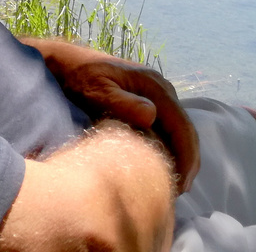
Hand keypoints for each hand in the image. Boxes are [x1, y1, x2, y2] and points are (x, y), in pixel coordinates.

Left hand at [20, 37, 198, 192]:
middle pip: (185, 129)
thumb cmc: (80, 77)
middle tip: (179, 192)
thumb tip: (151, 115)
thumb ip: (122, 102)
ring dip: (181, 156)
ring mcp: (156, 93)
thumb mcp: (97, 89)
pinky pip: (167, 126)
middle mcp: (161, 88)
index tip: (181, 184)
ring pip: (179, 129)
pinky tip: (161, 165)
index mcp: (154, 86)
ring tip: (173, 184)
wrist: (68, 62)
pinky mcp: (147, 99)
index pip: (181, 126)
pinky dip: (170, 147)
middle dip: (187, 161)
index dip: (185, 157)